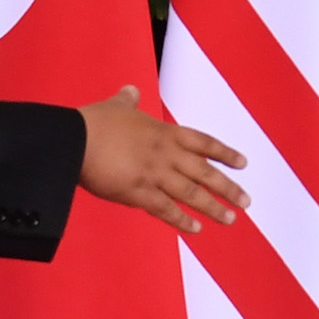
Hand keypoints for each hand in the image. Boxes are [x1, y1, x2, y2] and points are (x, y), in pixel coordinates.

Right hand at [77, 85, 248, 233]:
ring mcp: (154, 174)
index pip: (203, 143)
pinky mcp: (138, 193)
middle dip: (227, 187)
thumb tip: (131, 90)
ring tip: (231, 219)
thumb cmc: (92, 121)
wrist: (72, 140)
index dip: (224, 153)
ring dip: (213, 207)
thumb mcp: (115, 106)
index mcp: (163, 132)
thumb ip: (128, 100)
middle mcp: (165, 153)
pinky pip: (166, 210)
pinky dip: (182, 220)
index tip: (243, 164)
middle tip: (246, 201)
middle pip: (204, 172)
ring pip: (191, 193)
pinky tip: (196, 229)